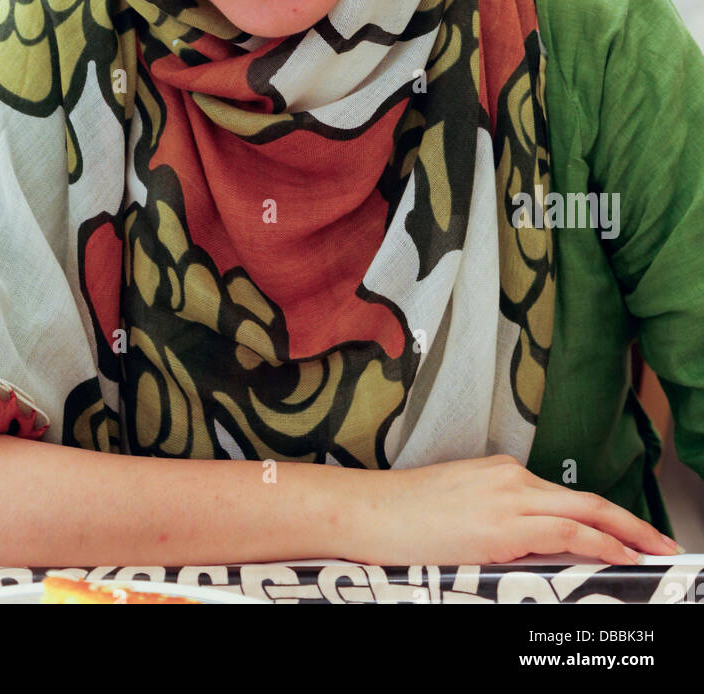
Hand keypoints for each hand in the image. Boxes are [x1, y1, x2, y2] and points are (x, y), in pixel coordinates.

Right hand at [341, 454, 680, 565]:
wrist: (367, 511)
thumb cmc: (401, 516)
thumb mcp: (457, 508)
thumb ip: (495, 521)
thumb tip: (525, 550)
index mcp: (499, 473)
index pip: (565, 497)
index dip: (604, 516)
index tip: (629, 532)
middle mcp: (509, 478)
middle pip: (586, 500)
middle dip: (631, 522)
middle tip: (662, 543)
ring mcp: (507, 499)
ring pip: (583, 513)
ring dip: (624, 534)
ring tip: (651, 552)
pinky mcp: (500, 525)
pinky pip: (564, 532)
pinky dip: (599, 543)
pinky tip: (618, 555)